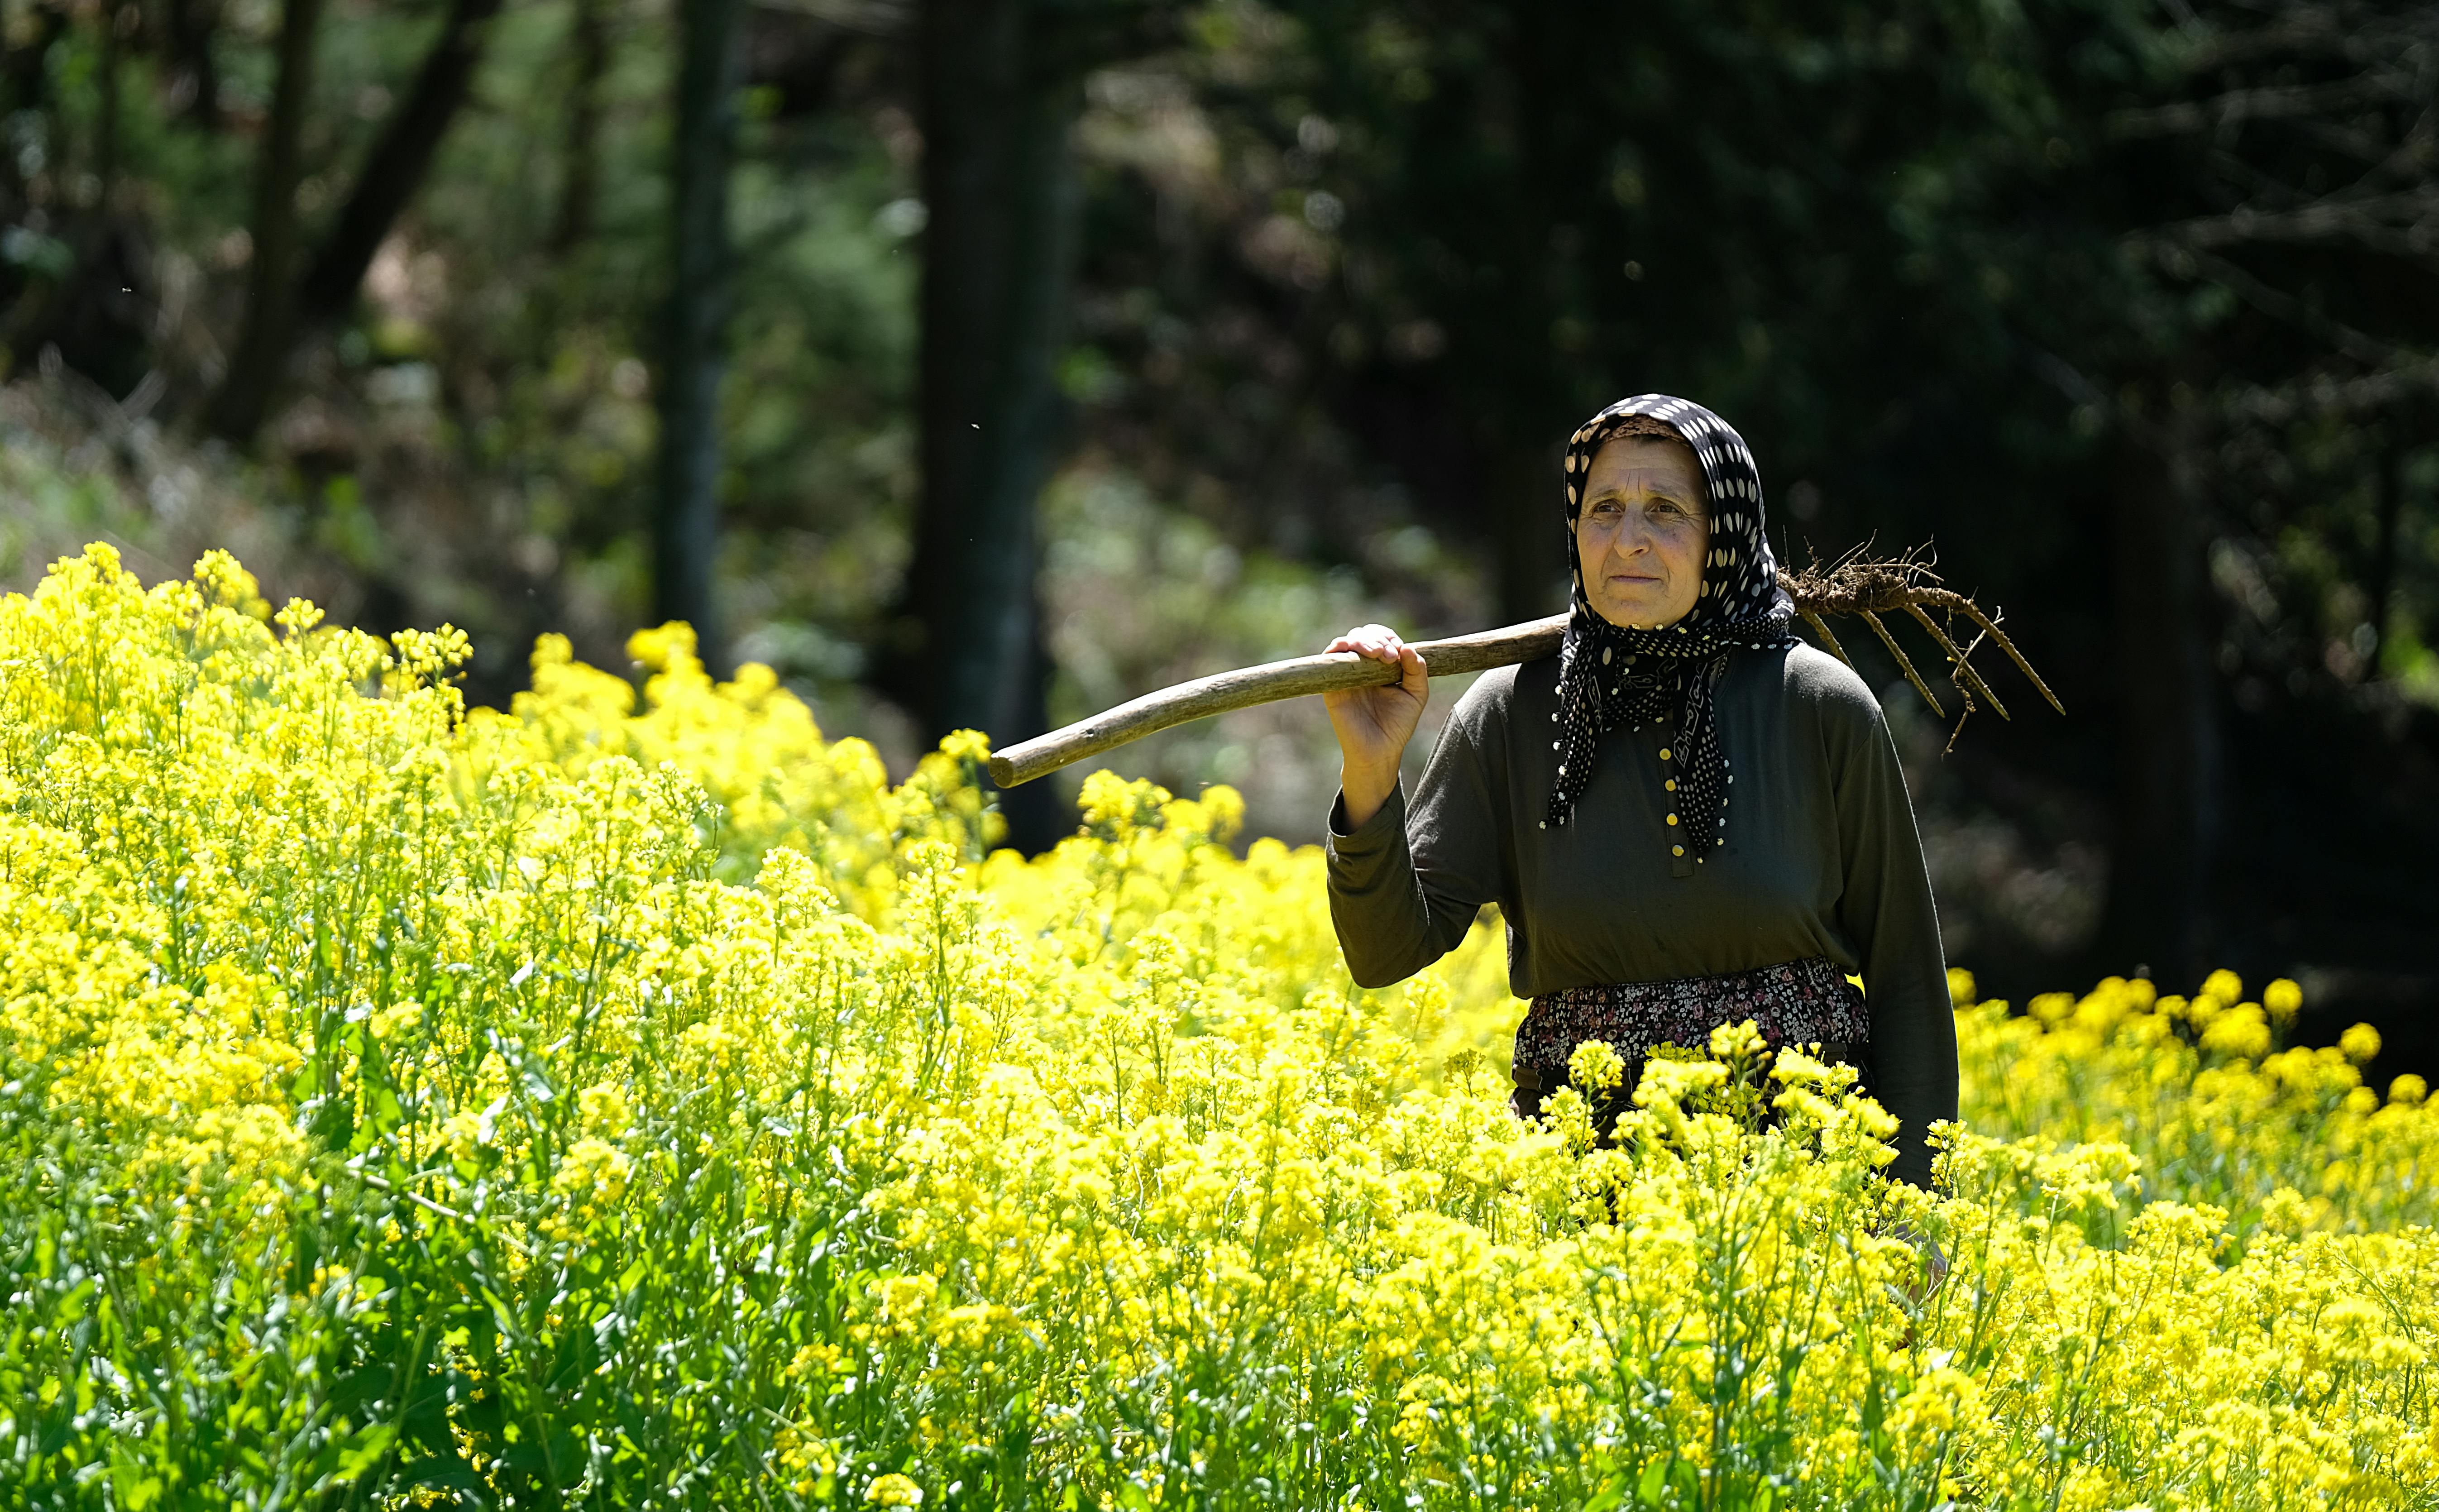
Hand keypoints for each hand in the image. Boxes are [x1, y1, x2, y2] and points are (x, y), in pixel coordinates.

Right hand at [1323, 624, 1427, 827]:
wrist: (1379, 752)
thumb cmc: (1397, 725)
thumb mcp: (1416, 695)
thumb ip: (1417, 671)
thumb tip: (1408, 647)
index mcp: (1382, 666)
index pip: (1382, 638)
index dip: (1389, 638)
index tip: (1398, 653)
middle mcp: (1363, 667)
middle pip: (1363, 635)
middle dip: (1377, 639)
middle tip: (1387, 656)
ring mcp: (1346, 674)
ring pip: (1347, 642)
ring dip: (1361, 641)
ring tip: (1375, 653)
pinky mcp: (1332, 685)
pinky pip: (1329, 659)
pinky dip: (1338, 648)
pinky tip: (1351, 650)